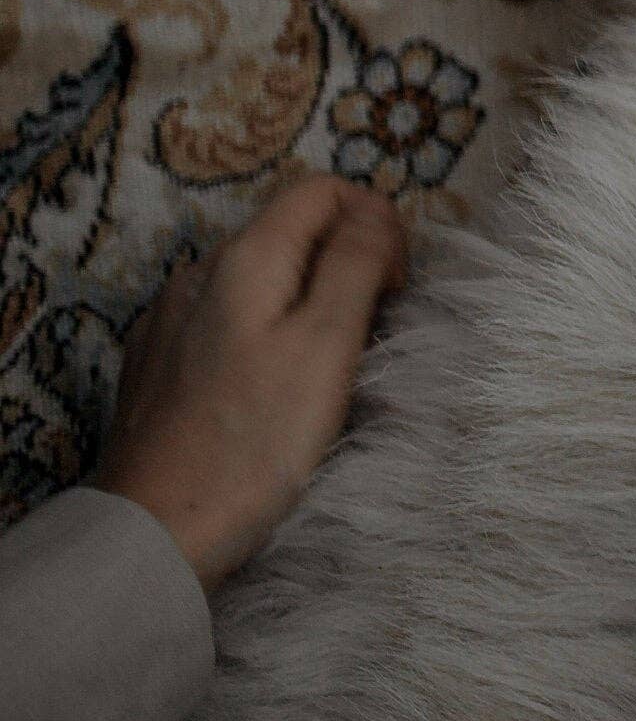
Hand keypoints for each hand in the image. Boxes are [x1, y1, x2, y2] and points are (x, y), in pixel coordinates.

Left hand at [91, 169, 409, 593]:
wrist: (155, 531)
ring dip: (307, 302)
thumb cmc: (256, 438)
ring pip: (260, 280)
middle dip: (345, 264)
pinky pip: (226, 322)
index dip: (375, 222)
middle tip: (373, 335)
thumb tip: (375, 213)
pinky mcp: (157, 365)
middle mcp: (199, 273)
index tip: (395, 289)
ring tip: (327, 370)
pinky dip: (264, 335)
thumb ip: (356, 261)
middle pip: (291, 232)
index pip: (322, 190)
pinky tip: (269, 391)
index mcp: (245, 258)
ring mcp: (170, 320)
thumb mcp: (328, 343)